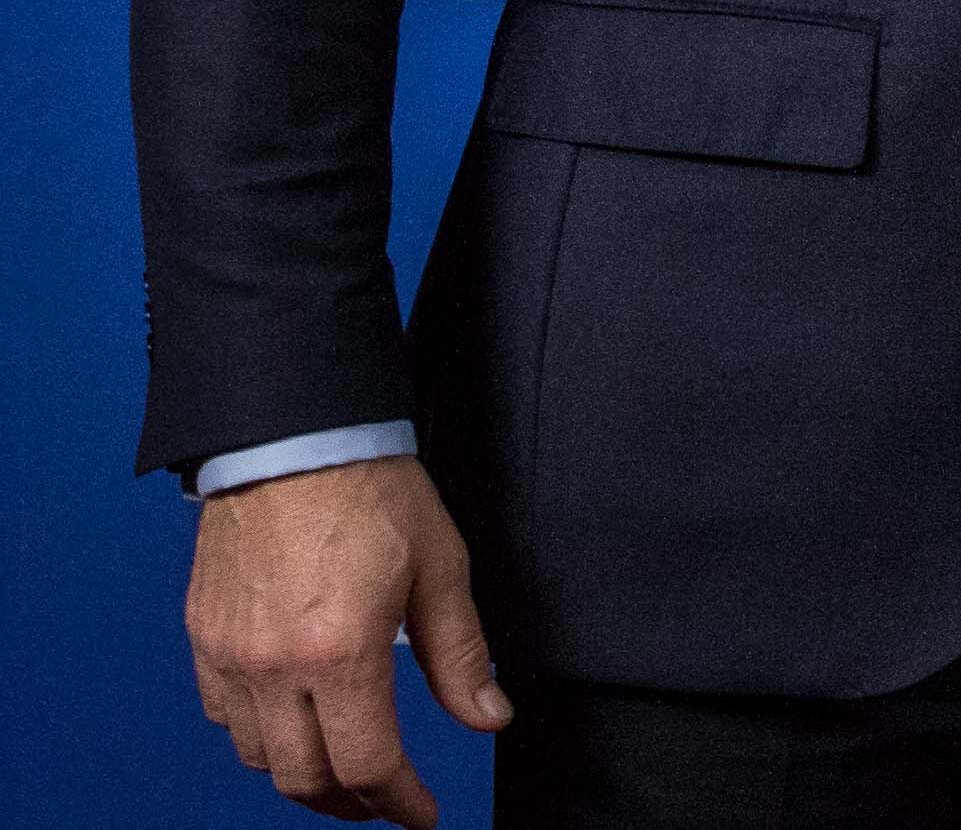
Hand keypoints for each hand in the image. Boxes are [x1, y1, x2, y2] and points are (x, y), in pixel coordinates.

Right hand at [188, 455, 507, 825]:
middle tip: (385, 802)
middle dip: (351, 803)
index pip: (369, 764)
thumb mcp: (441, 569)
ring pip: (256, 756)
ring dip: (302, 775)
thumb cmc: (370, 492)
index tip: (423, 814)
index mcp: (338, 653)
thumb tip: (489, 716)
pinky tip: (290, 724)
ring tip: (342, 771)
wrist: (292, 437)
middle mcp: (272, 666)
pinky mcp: (202, 636)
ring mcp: (228, 654)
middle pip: (304, 777)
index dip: (401, 802)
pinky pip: (222, 715)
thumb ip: (461, 655)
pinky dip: (257, 736)